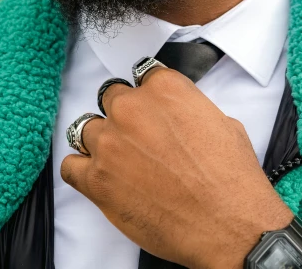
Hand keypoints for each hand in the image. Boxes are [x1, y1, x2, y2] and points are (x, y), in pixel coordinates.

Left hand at [61, 67, 301, 268]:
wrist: (230, 226)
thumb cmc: (231, 180)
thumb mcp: (221, 122)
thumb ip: (188, 108)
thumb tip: (178, 115)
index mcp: (164, 88)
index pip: (141, 74)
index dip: (146, 94)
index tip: (149, 108)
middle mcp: (132, 108)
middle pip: (111, 97)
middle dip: (122, 115)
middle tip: (136, 138)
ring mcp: (110, 143)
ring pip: (86, 128)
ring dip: (100, 142)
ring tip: (118, 160)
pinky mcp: (96, 180)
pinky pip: (70, 166)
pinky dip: (80, 170)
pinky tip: (96, 177)